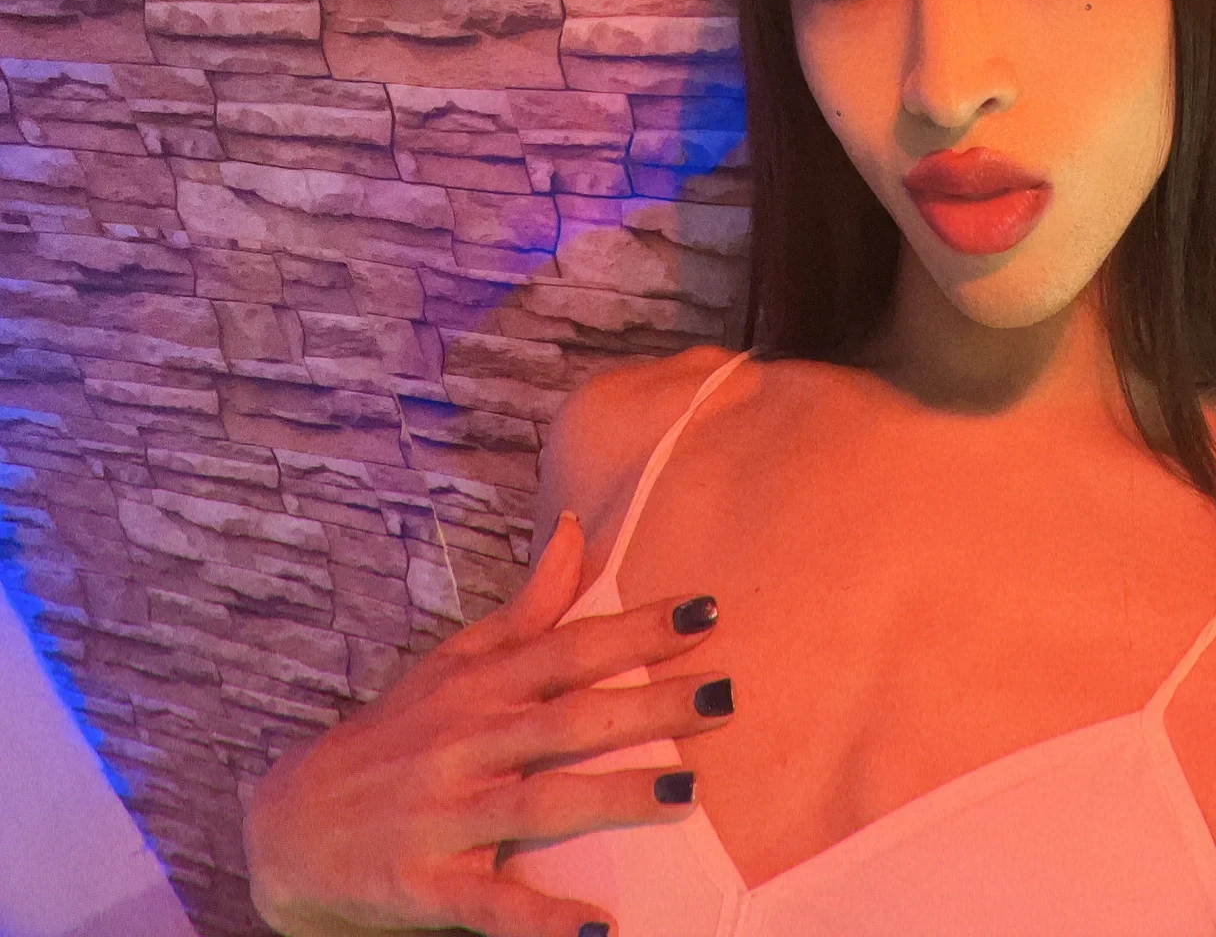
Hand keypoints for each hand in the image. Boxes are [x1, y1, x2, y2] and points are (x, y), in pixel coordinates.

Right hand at [242, 511, 731, 936]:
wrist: (283, 828)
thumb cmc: (393, 737)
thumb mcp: (453, 664)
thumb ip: (527, 607)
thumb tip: (577, 527)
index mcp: (479, 688)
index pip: (568, 648)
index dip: (635, 627)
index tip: (706, 611)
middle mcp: (465, 743)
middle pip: (567, 718)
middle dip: (647, 705)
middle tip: (724, 694)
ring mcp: (442, 814)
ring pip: (538, 802)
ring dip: (613, 796)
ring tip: (686, 791)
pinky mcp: (423, 884)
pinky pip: (489, 901)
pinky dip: (541, 917)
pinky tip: (597, 925)